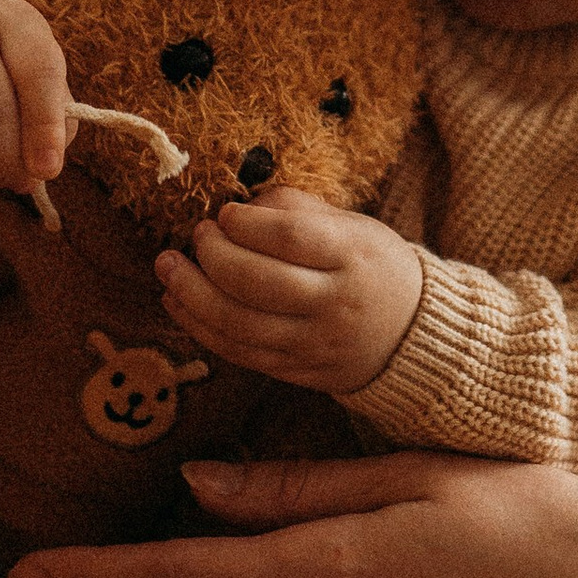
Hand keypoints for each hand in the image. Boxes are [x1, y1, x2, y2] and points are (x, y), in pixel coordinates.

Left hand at [157, 189, 423, 394]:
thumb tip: (240, 207)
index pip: (292, 238)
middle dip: (213, 256)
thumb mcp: (354, 226)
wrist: (410, 336)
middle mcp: (335, 304)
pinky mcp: (295, 371)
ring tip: (167, 266)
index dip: (247, 224)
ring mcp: (313, 343)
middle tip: (198, 235)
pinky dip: (199, 326)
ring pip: (239, 324)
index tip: (226, 213)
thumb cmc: (373, 267)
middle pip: (258, 284)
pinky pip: (237, 352)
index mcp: (355, 257)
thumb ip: (299, 210)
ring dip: (192, 294)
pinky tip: (178, 301)